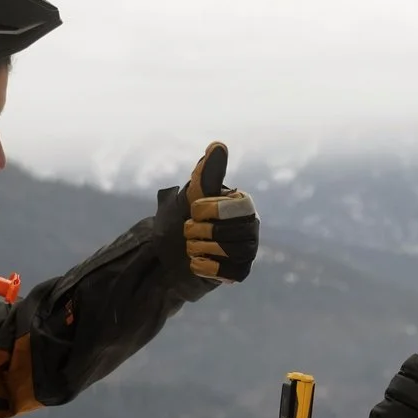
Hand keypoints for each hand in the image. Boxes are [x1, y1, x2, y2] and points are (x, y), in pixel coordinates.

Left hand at [155, 143, 257, 285]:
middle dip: (202, 232)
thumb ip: (207, 173)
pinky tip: (195, 262)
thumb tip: (218, 145)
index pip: (238, 207)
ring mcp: (248, 250)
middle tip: (188, 231)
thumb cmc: (182, 218)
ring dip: (201, 249)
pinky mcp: (240, 271)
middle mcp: (251, 225)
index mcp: (243, 204)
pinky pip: (229, 272)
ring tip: (191, 246)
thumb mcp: (191, 195)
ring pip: (232, 253)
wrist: (167, 252)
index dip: (212, 211)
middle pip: (234, 232)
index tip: (194, 211)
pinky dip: (206, 267)